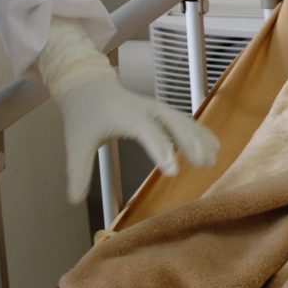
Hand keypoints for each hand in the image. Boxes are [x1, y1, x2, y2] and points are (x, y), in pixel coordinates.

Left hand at [40, 21, 219, 203]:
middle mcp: (145, 108)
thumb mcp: (76, 143)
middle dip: (188, 142)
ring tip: (213, 158)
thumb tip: (73, 200)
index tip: (173, 171)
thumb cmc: (84, 116)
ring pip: (182, 120)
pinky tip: (214, 147)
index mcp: (125, 114)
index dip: (161, 150)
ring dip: (199, 138)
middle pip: (172, 122)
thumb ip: (78, 171)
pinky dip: (200, 132)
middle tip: (202, 164)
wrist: (88, 87)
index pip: (147, 132)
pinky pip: (185, 120)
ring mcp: (156, 108)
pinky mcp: (162, 111)